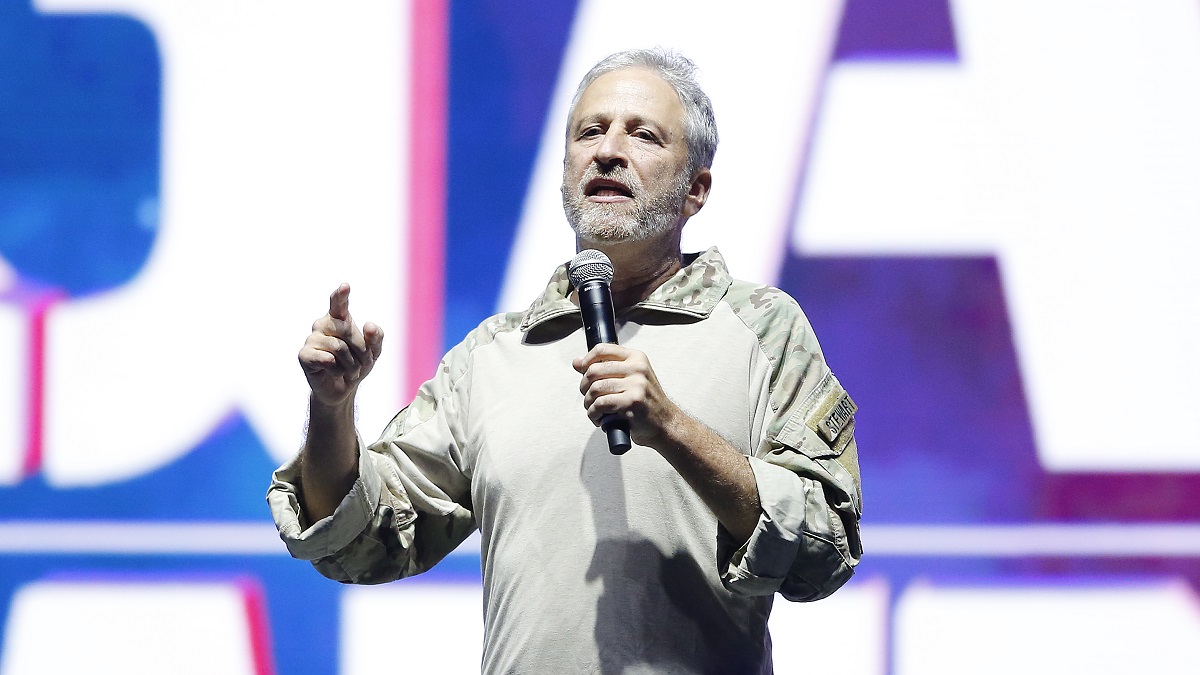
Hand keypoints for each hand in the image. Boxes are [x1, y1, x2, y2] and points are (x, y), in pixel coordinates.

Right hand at [299, 283, 383, 406]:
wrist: (342, 389)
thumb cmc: (357, 365)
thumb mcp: (373, 352)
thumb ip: (376, 338)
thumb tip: (370, 325)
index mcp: (339, 319)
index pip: (338, 304)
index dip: (340, 296)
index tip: (345, 287)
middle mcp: (323, 325)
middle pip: (346, 329)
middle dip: (360, 349)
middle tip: (361, 363)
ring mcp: (311, 339)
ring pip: (339, 348)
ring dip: (351, 364)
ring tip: (349, 370)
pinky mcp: (304, 355)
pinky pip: (328, 360)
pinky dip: (337, 371)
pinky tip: (334, 373)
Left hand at [573, 344, 680, 448]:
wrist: (665, 424)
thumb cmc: (645, 403)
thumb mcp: (629, 379)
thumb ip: (604, 369)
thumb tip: (576, 362)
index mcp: (636, 358)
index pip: (602, 349)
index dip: (587, 360)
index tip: (583, 372)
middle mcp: (637, 368)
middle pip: (594, 370)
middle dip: (584, 386)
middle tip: (588, 397)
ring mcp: (636, 385)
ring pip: (595, 389)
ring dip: (588, 403)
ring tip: (594, 410)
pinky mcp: (631, 402)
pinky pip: (600, 404)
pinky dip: (593, 413)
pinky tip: (599, 418)